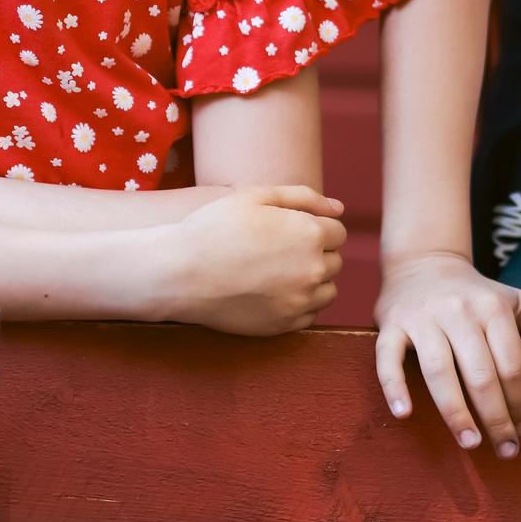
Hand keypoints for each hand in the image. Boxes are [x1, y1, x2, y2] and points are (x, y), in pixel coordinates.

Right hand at [154, 185, 347, 335]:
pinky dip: (299, 304)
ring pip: (327, 290)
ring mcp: (300, 301)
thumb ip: (304, 197)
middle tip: (278, 251)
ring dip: (313, 281)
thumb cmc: (216, 227)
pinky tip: (273, 293)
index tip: (288, 231)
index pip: (338, 232)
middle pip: (334, 261)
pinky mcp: (285, 325)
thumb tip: (339, 208)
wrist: (181, 272)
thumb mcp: (257, 196)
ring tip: (278, 273)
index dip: (314, 228)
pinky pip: (310, 315)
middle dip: (315, 254)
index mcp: (310, 234)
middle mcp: (313, 269)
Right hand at [372, 252, 520, 458]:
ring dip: (455, 413)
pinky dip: (394, 386)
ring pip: (439, 371)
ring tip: (470, 443)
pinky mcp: (391, 324)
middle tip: (505, 450)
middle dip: (496, 418)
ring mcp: (422, 318)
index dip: (520, 403)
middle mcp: (458, 311)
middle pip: (480, 374)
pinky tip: (404, 414)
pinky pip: (388, 358)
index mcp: (493, 309)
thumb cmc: (480, 296)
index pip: (511, 365)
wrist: (425, 264)